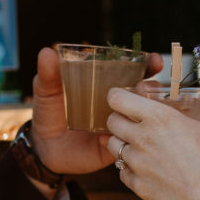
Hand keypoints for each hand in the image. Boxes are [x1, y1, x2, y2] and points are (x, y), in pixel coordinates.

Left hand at [29, 47, 162, 174]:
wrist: (44, 148)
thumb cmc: (48, 113)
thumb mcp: (47, 91)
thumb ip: (49, 74)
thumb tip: (47, 52)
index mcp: (106, 85)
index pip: (133, 71)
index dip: (148, 64)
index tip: (155, 60)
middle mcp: (119, 104)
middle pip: (145, 93)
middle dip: (153, 88)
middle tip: (147, 87)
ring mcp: (120, 125)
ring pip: (144, 118)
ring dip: (147, 113)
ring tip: (137, 112)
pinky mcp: (117, 145)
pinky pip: (131, 143)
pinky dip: (133, 139)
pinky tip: (127, 137)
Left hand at [103, 88, 199, 199]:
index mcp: (159, 118)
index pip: (117, 98)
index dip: (118, 96)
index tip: (125, 98)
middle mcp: (142, 138)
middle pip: (111, 121)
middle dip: (120, 118)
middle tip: (134, 121)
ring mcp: (137, 164)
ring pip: (112, 145)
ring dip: (122, 142)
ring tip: (140, 144)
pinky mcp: (138, 185)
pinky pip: (122, 171)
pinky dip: (130, 167)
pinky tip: (146, 167)